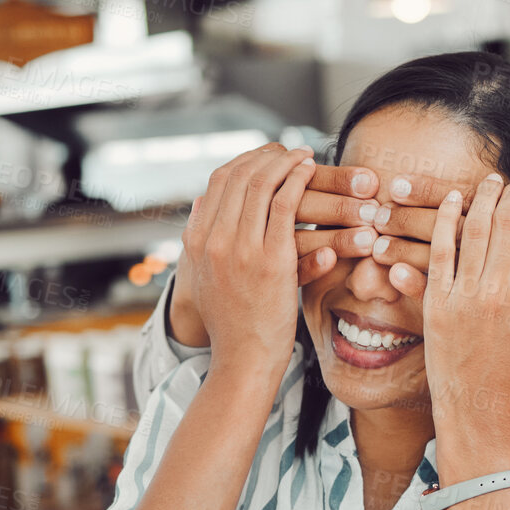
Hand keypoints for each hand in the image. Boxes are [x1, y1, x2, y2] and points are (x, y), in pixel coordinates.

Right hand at [183, 146, 313, 376]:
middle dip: (268, 155)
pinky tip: (312, 171)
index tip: (267, 155)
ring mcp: (241, 248)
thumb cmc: (233, 324)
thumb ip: (200, 242)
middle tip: (290, 149)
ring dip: (286, 161)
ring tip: (305, 154)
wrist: (243, 360)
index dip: (245, 160)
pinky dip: (298, 180)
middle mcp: (214, 240)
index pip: (217, 181)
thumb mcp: (204, 280)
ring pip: (262, 184)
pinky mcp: (271, 260)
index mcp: (197, 242)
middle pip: (239, 176)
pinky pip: (285, 204)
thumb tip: (199, 206)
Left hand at [373, 173, 509, 395]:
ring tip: (487, 183)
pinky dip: (445, 220)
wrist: (477, 409)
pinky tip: (451, 201)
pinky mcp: (436, 302)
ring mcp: (464, 295)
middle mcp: (497, 291)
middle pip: (505, 223)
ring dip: (480, 198)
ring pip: (473, 229)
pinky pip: (439, 250)